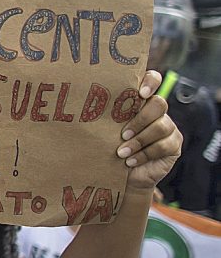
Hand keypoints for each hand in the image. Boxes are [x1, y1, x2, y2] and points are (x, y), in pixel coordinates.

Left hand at [117, 70, 181, 190]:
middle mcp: (156, 112)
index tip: (140, 93)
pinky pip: (164, 145)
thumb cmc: (108, 150)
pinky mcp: (174, 145)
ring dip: (139, 140)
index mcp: (139, 102)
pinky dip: (144, 154)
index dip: (150, 82)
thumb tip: (83, 106)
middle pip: (159, 104)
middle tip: (123, 134)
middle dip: (140, 120)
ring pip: (161, 126)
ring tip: (121, 152)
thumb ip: (105, 117)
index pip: (152, 80)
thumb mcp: (105, 131)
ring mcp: (168, 128)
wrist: (120, 178)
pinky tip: (130, 162)